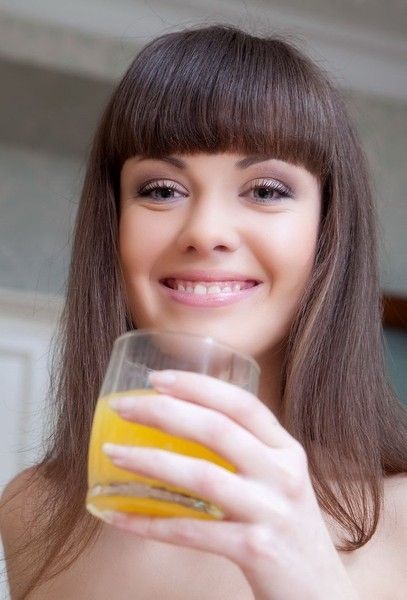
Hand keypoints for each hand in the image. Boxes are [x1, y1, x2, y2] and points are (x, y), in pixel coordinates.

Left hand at [102, 370, 357, 599]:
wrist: (319, 593)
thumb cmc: (286, 529)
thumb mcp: (278, 480)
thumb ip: (247, 452)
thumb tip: (181, 426)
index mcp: (286, 450)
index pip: (242, 404)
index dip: (198, 386)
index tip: (157, 379)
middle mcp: (283, 474)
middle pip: (218, 430)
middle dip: (165, 412)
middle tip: (124, 407)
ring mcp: (271, 512)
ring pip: (202, 475)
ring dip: (151, 461)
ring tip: (114, 454)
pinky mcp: (256, 550)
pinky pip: (192, 532)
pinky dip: (150, 523)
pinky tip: (119, 515)